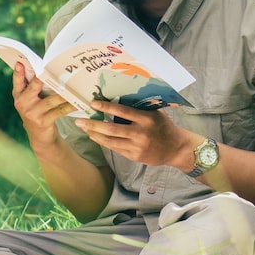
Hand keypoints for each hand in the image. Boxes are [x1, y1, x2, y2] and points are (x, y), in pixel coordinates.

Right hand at [12, 62, 73, 147]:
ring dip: (64, 93)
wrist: (39, 137)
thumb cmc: (36, 111)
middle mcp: (23, 103)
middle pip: (35, 85)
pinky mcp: (44, 121)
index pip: (17, 81)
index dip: (18, 72)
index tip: (20, 63)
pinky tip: (78, 103)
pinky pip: (60, 111)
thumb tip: (42, 66)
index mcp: (18, 95)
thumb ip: (31, 85)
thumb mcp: (29, 99)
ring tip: (74, 85)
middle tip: (54, 69)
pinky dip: (70, 106)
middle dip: (45, 77)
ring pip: (52, 99)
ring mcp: (33, 113)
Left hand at [74, 100, 198, 169]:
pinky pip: (115, 148)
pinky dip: (103, 142)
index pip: (122, 111)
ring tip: (84, 128)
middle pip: (112, 129)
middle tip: (79, 121)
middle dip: (93, 125)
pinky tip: (95, 137)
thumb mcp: (155, 112)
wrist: (175, 148)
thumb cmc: (163, 126)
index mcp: (146, 119)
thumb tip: (117, 97)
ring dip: (95, 134)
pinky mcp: (134, 156)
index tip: (93, 103)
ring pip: (110, 141)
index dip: (106, 107)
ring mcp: (137, 147)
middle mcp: (141, 133)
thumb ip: (139, 107)